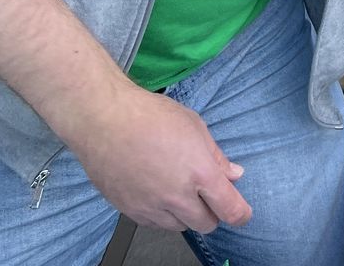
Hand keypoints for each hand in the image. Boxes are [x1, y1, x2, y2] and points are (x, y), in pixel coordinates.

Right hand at [59, 84, 249, 232]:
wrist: (103, 120)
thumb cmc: (149, 116)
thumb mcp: (194, 126)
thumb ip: (216, 156)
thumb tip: (234, 175)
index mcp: (200, 173)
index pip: (230, 209)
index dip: (241, 215)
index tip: (241, 213)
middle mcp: (177, 196)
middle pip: (206, 225)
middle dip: (212, 213)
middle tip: (206, 194)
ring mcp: (151, 207)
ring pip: (180, 227)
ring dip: (185, 214)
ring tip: (176, 187)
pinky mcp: (130, 210)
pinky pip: (155, 224)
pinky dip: (162, 214)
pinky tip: (157, 191)